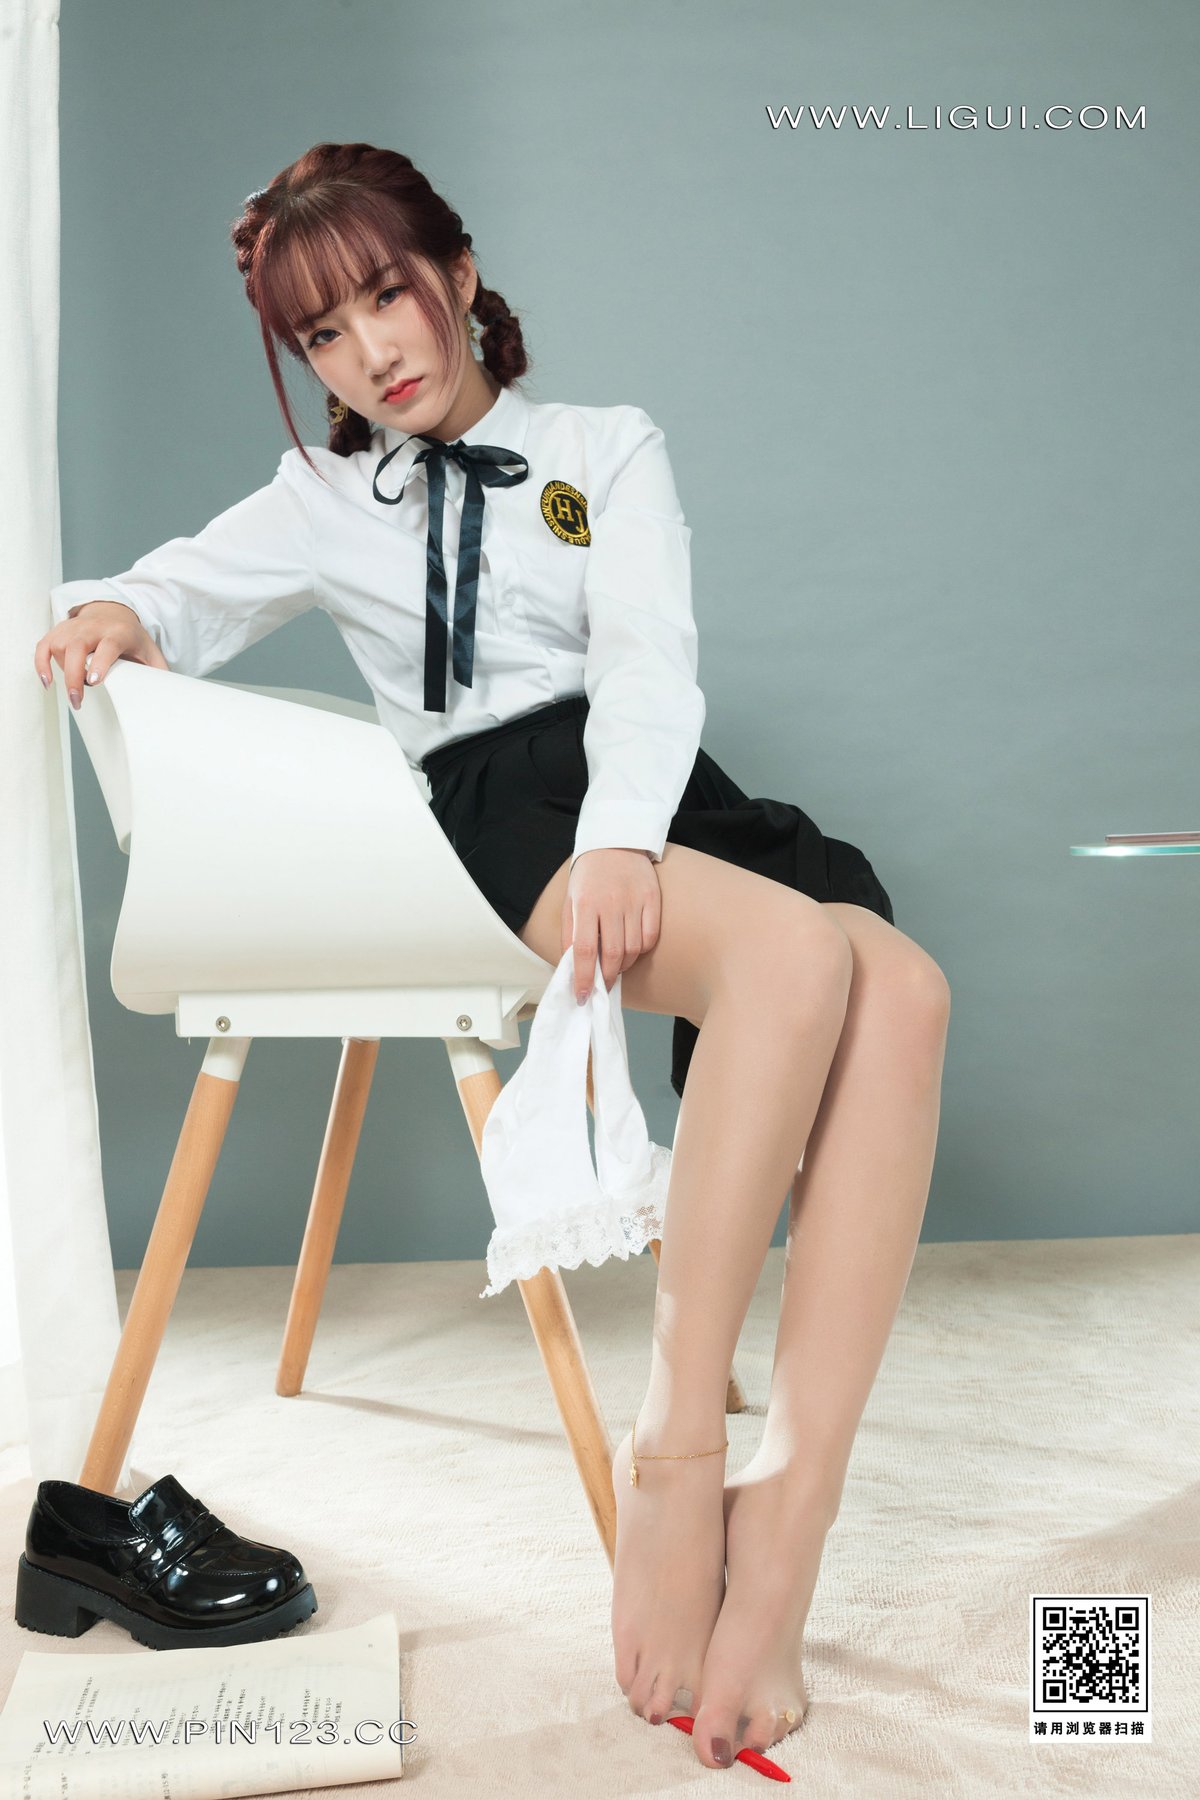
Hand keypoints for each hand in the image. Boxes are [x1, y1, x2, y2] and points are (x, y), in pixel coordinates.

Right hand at [33, 600, 169, 709]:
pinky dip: (41, 664)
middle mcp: (93, 627)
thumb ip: (158, 671)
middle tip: (77, 700)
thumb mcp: (149, 651)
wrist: (113, 612)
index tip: (94, 680)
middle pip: (77, 648)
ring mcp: (73, 627)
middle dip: (74, 675)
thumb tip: (168, 695)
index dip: (100, 662)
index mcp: (118, 632)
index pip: (107, 645)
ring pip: (59, 647)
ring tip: (76, 692)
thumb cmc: (131, 637)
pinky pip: (43, 646)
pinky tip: (47, 681)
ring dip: (63, 672)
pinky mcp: (59, 631)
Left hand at [563, 847, 661, 1003]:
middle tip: (603, 984)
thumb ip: (569, 933)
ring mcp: (634, 900)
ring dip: (625, 964)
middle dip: (608, 977)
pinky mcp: (652, 898)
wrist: (615, 842)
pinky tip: (632, 947)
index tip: (583, 996)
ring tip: (617, 964)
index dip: (585, 978)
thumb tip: (571, 967)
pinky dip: (641, 949)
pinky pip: (650, 936)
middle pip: (613, 954)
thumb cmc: (589, 876)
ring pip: (634, 948)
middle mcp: (611, 903)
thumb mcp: (570, 901)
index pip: (585, 950)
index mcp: (585, 904)